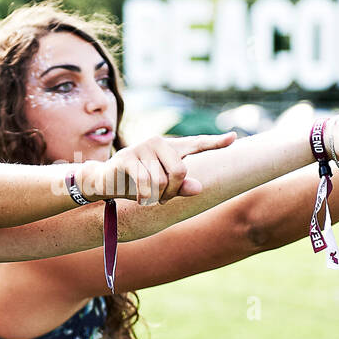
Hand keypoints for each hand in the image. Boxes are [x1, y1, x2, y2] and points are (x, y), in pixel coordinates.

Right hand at [80, 132, 235, 205]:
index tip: (234, 138)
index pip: (197, 143)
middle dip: (173, 192)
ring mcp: (142, 147)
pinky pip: (145, 181)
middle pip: (181, 172)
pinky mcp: (127, 156)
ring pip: (162, 180)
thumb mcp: (162, 188)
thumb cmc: (136, 184)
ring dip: (156, 197)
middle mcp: (158, 142)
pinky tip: (141, 200)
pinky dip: (145, 196)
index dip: (216, 142)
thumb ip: (181, 187)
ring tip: (148, 199)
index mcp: (171, 148)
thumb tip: (199, 188)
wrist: (104, 181)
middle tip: (162, 199)